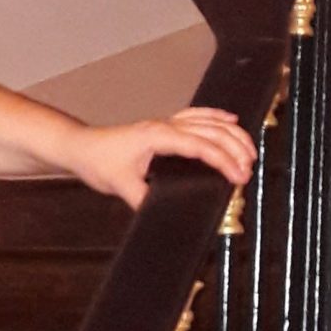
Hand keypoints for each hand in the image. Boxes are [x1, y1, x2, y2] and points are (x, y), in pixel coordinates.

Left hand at [68, 107, 256, 210]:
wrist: (80, 147)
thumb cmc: (97, 161)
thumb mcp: (120, 185)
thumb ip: (143, 199)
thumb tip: (163, 214)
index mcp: (157, 136)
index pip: (199, 146)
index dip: (223, 160)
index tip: (238, 176)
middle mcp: (164, 126)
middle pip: (210, 131)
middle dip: (235, 148)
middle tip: (249, 169)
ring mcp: (164, 123)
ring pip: (207, 121)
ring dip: (231, 133)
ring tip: (250, 150)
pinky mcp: (163, 126)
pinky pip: (196, 116)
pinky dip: (216, 117)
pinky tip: (230, 120)